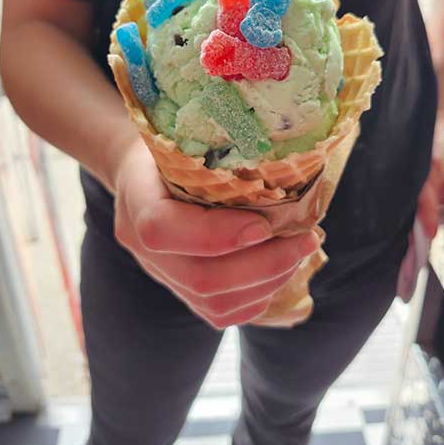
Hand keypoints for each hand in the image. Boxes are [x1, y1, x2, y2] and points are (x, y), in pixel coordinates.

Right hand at [112, 141, 319, 328]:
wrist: (142, 169)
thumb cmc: (173, 140)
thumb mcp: (187, 131)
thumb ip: (221, 149)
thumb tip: (291, 159)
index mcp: (135, 196)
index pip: (162, 229)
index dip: (217, 234)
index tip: (266, 223)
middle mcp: (139, 244)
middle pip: (200, 277)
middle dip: (266, 263)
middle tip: (308, 238)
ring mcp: (159, 273)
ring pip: (215, 303)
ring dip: (270, 281)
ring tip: (302, 250)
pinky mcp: (180, 291)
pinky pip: (221, 313)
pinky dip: (260, 297)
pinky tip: (283, 270)